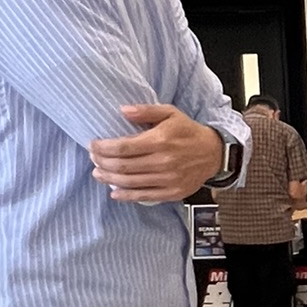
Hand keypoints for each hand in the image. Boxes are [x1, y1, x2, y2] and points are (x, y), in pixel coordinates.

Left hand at [89, 104, 224, 202]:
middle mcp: (163, 161)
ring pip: (130, 182)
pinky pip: (144, 196)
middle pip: (123, 166)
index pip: (123, 147)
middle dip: (103, 162)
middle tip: (93, 158)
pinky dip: (126, 196)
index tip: (93, 145)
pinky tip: (114, 192)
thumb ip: (145, 111)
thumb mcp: (169, 113)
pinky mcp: (172, 192)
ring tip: (98, 173)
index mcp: (160, 140)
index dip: (104, 148)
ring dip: (109, 178)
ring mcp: (168, 179)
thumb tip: (122, 111)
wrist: (213, 153)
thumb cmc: (187, 131)